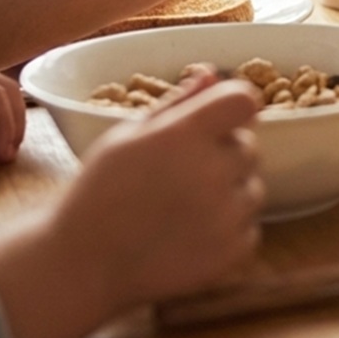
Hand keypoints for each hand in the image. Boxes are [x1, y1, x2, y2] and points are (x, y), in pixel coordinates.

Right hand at [0, 69, 263, 337]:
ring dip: (229, 192)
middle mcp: (212, 173)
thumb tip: (212, 73)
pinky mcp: (232, 252)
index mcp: (184, 136)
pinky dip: (229, 229)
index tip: (220, 116)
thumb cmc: (100, 193)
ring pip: (253, 188)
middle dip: (224, 153)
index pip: (244, 100)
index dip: (234, 104)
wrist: (85, 264)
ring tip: (183, 206)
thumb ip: (176, 104)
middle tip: (182, 172)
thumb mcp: (126, 137)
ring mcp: (225, 216)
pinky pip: (250, 227)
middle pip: (249, 147)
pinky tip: (191, 232)